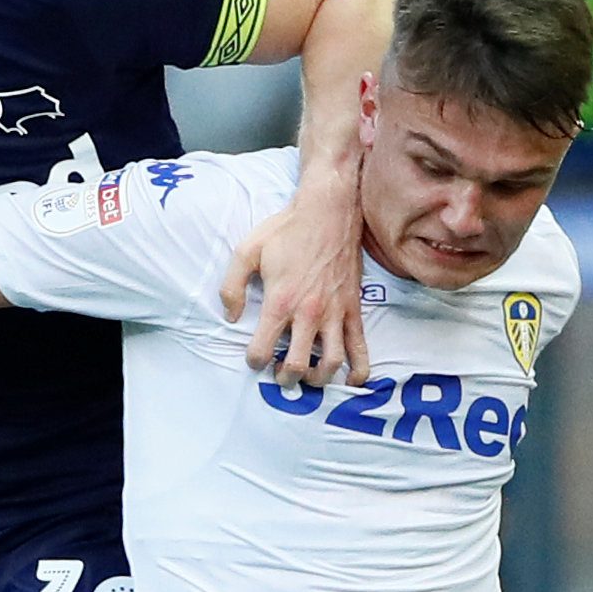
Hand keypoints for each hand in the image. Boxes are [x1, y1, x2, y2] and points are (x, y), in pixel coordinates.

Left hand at [231, 176, 372, 387]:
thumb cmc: (287, 229)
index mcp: (281, 301)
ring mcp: (334, 313)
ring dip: (318, 378)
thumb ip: (232, 286)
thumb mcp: (247, 250)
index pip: (263, 349)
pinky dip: (359, 370)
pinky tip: (351, 381)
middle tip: (280, 374)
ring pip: (331, 362)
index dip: (254, 361)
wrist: (329, 210)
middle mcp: (309, 313)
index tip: (254, 359)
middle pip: (298, 365)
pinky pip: (360, 347)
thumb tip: (231, 316)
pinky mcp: (353, 309)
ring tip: (309, 376)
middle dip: (285, 378)